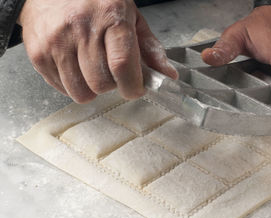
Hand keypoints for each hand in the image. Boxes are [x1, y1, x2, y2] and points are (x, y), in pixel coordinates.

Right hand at [18, 0, 177, 102]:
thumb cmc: (97, 3)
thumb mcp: (131, 18)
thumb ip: (151, 49)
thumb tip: (168, 76)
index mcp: (110, 17)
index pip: (122, 65)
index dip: (132, 86)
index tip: (135, 89)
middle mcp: (81, 28)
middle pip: (102, 84)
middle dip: (113, 85)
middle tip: (112, 71)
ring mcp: (56, 41)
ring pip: (81, 92)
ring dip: (92, 88)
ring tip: (93, 68)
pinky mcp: (38, 53)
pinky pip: (62, 89)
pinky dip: (73, 85)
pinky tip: (76, 66)